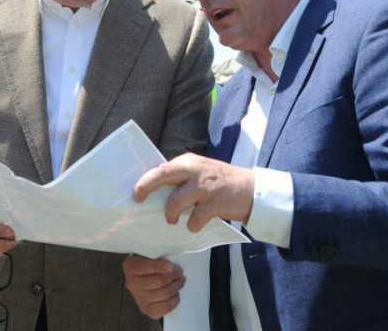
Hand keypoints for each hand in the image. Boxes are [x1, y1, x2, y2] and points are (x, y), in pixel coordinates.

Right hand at [122, 254, 184, 318]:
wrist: (141, 277)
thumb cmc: (148, 263)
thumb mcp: (149, 254)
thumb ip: (157, 257)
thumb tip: (171, 267)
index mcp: (130, 266)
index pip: (144, 267)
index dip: (159, 266)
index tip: (171, 266)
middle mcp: (131, 283)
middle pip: (158, 281)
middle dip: (173, 276)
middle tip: (179, 272)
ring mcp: (138, 298)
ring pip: (164, 293)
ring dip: (176, 286)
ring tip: (180, 280)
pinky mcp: (146, 309)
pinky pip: (165, 306)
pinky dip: (174, 299)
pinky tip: (176, 293)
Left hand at [133, 153, 254, 230]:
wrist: (251, 189)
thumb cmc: (221, 182)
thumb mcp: (200, 172)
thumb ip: (182, 177)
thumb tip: (156, 190)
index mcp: (188, 162)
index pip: (161, 168)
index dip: (145, 180)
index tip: (135, 192)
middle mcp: (194, 170)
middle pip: (162, 176)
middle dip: (146, 187)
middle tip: (139, 200)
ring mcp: (204, 187)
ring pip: (175, 203)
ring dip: (171, 215)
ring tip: (173, 219)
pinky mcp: (214, 203)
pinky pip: (194, 220)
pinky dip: (192, 226)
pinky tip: (197, 224)